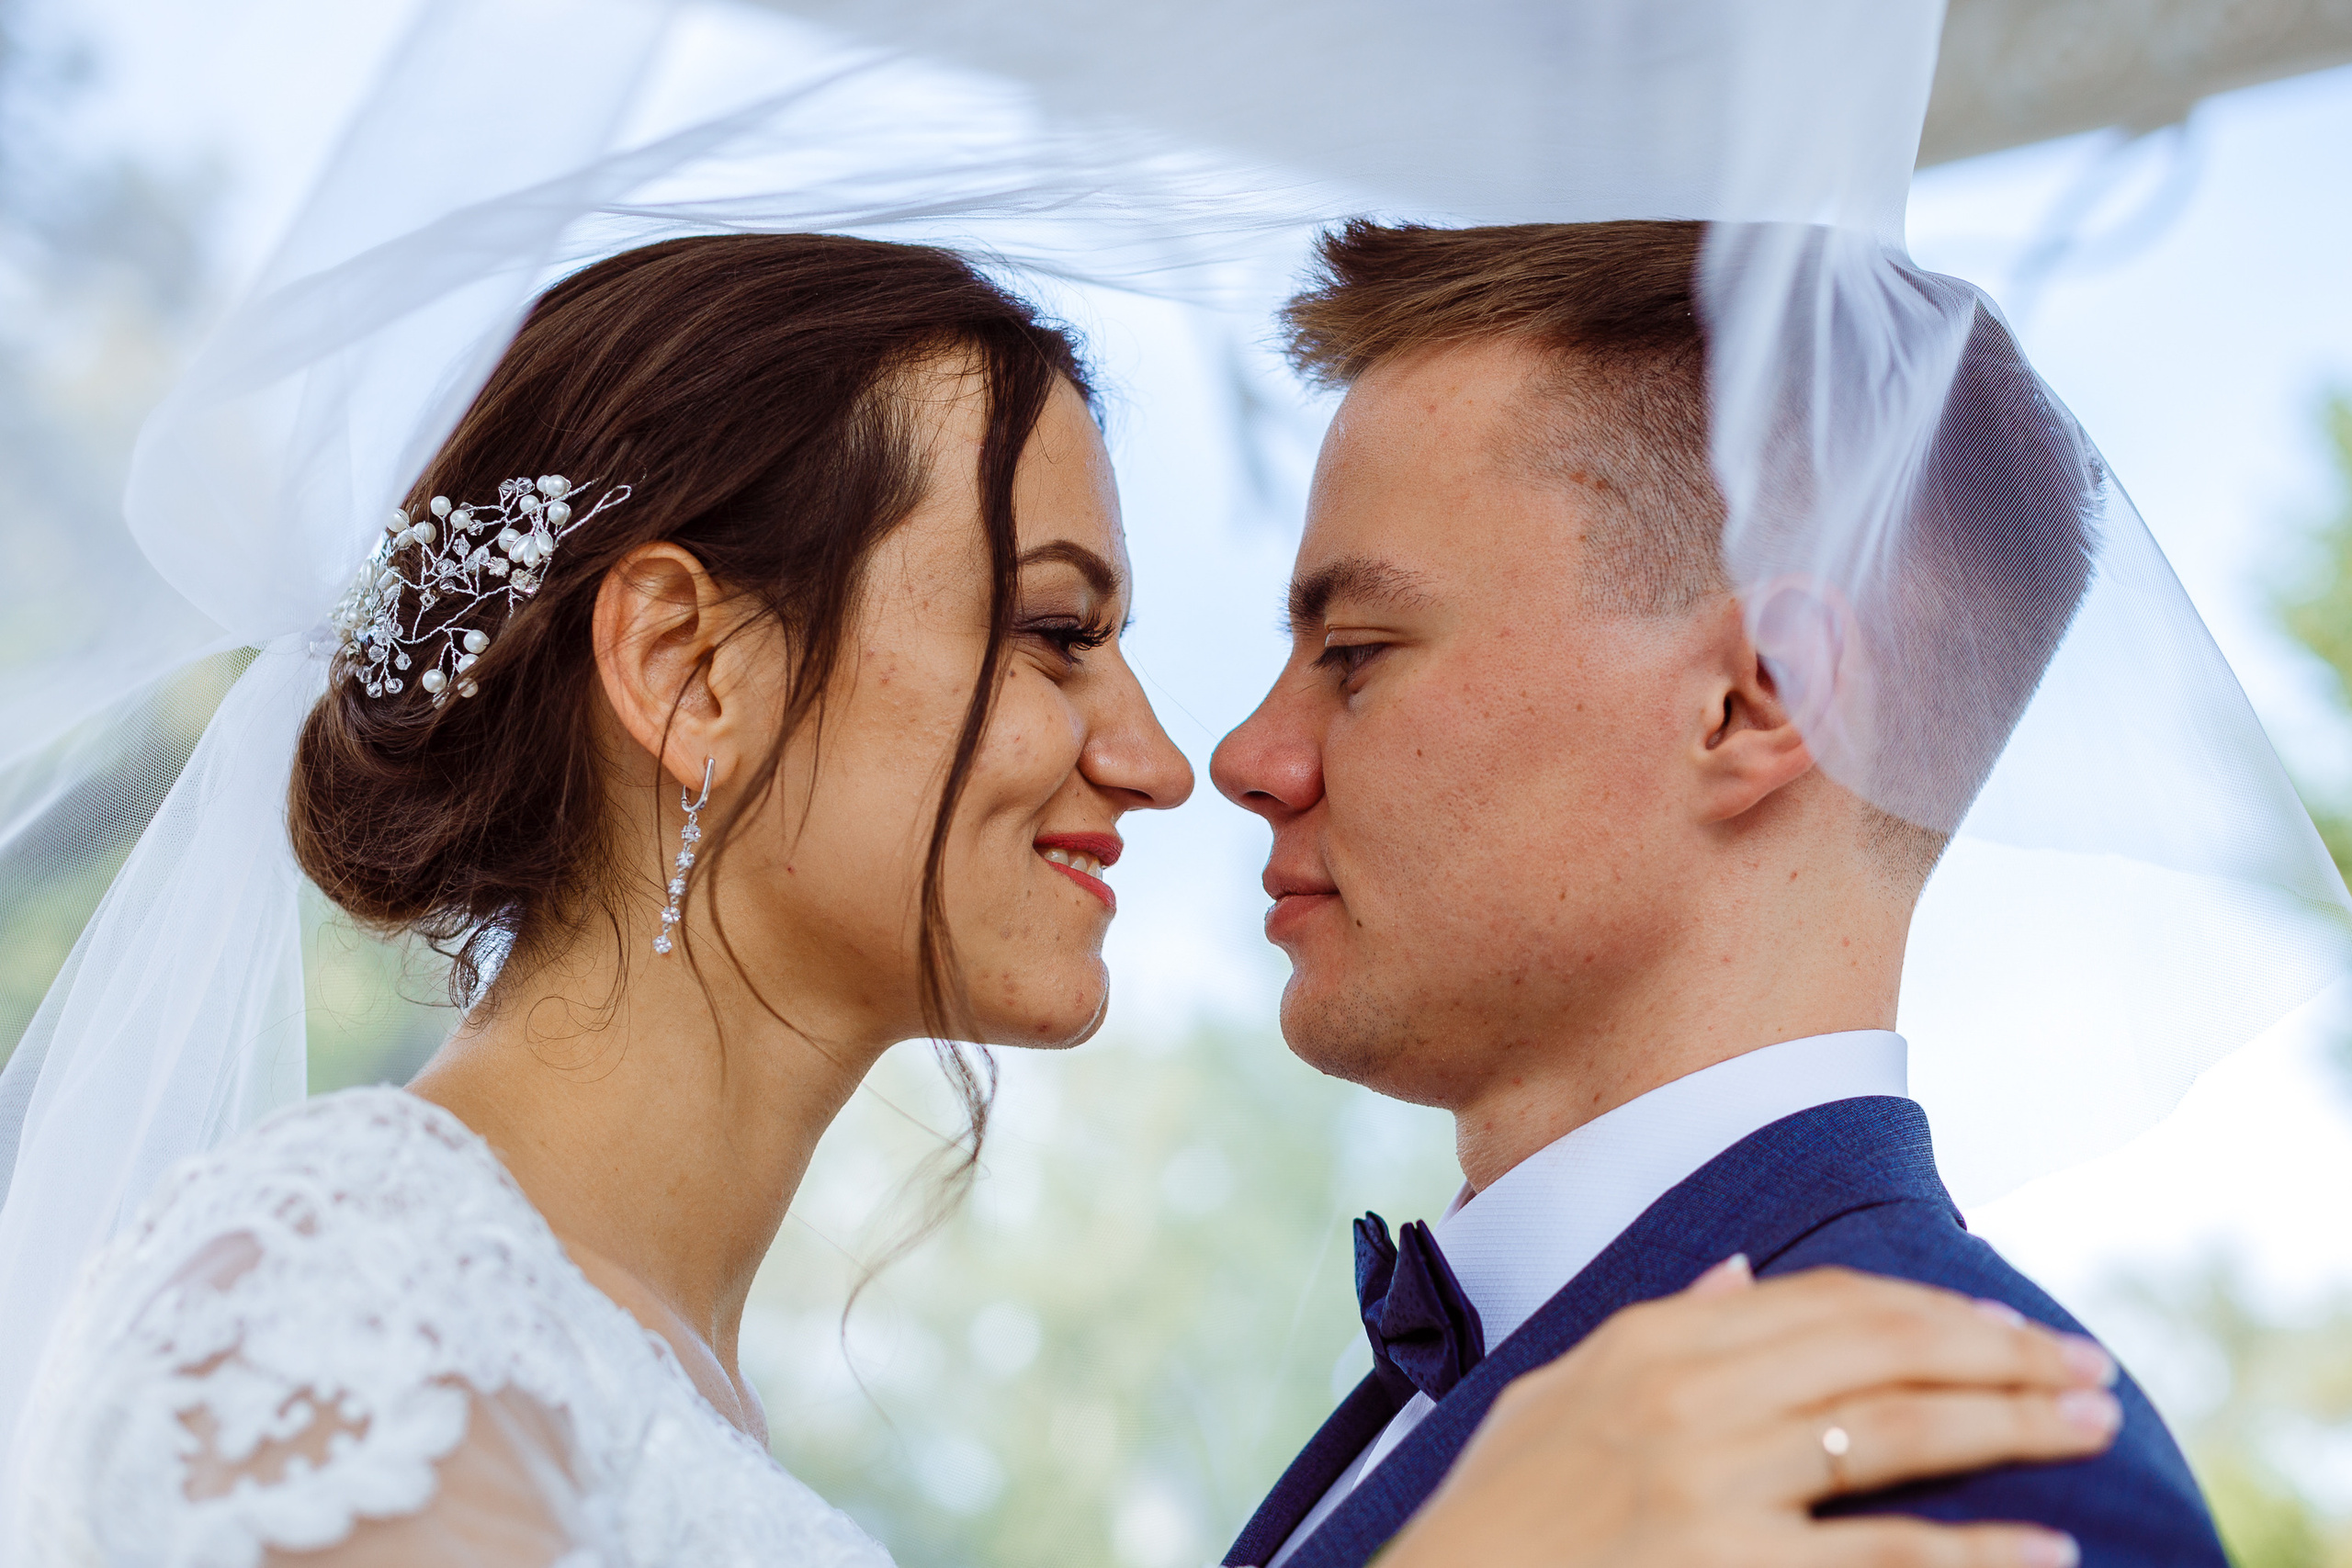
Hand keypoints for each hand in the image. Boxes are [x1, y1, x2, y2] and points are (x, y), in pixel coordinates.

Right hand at [1381, 1259, 2117, 1567]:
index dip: (1930, 1308)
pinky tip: (2043, 1549)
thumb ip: (1659, 1331)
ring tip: (2091, 1427)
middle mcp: (1689, 1396)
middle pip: (1881, 1348)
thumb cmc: (1495, 1516)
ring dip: (2014, 1424)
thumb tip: (1739, 1276)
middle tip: (2087, 1367)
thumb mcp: (1558, 1395)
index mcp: (1650, 1342)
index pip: (1825, 1300)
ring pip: (1899, 1431)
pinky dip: (1976, 1552)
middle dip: (2001, 1353)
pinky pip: (1883, 1556)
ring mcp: (1713, 1486)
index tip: (2004, 1324)